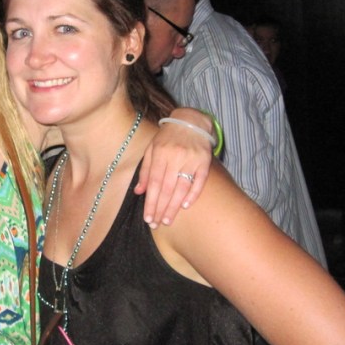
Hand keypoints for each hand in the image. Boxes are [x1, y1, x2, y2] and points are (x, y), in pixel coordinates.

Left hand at [135, 111, 213, 225]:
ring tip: (168, 220)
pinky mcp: (205, 161)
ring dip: (175, 206)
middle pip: (167, 188)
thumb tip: (139, 192)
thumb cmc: (167, 138)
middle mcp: (175, 157)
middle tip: (157, 223)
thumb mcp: (152, 149)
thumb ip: (145, 170)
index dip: (151, 202)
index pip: (154, 183)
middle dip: (161, 208)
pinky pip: (200, 181)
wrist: (191, 121)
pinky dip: (193, 194)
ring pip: (182, 187)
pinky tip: (186, 206)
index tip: (148, 217)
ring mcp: (191, 159)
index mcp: (160, 154)